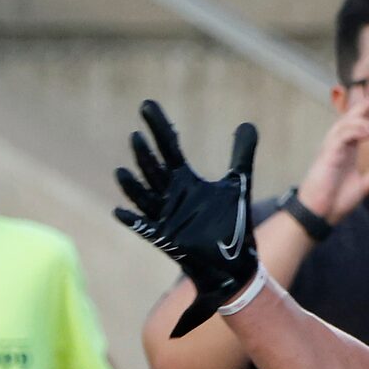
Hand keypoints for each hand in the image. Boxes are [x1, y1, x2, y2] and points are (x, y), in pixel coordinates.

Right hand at [115, 102, 259, 335]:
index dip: (159, 126)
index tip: (147, 104)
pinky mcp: (167, 238)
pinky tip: (120, 212)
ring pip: (145, 197)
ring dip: (133, 186)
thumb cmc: (231, 224)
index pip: (168, 147)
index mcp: (185, 180)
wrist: (235, 263)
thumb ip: (241, 155)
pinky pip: (145, 228)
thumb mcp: (238, 184)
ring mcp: (167, 217)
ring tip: (121, 171)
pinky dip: (134, 221)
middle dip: (146, 155)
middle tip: (138, 135)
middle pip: (154, 169)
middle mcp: (171, 195)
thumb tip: (247, 124)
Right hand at [295, 95, 368, 225]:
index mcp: (347, 149)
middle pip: (351, 117)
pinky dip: (358, 130)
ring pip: (346, 122)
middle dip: (366, 105)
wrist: (319, 213)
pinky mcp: (328, 154)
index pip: (359, 125)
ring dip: (365, 118)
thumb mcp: (364, 185)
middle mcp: (339, 144)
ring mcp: (332, 148)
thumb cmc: (335, 199)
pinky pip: (343, 135)